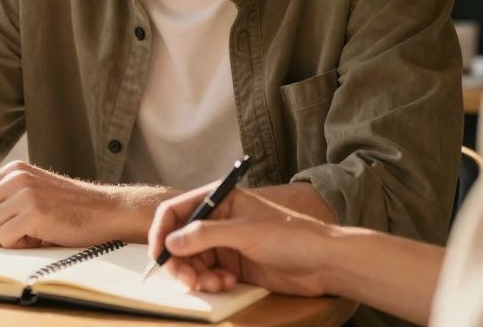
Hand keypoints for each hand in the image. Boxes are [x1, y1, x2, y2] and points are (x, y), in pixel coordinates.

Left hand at [0, 161, 130, 248]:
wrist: (105, 211)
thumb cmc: (68, 210)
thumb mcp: (33, 193)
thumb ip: (6, 200)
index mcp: (13, 170)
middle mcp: (16, 177)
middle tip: (6, 241)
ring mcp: (25, 192)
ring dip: (2, 241)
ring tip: (26, 238)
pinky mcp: (34, 211)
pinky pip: (4, 238)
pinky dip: (16, 246)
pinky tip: (36, 239)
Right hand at [148, 184, 332, 295]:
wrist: (324, 262)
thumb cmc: (291, 236)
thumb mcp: (245, 232)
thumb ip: (205, 235)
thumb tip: (171, 243)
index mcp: (219, 199)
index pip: (176, 210)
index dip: (162, 232)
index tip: (158, 255)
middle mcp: (218, 220)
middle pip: (179, 240)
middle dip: (180, 262)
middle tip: (189, 280)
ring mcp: (225, 243)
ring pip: (192, 261)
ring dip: (196, 276)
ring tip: (214, 284)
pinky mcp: (232, 264)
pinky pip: (207, 274)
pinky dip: (211, 282)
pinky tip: (228, 283)